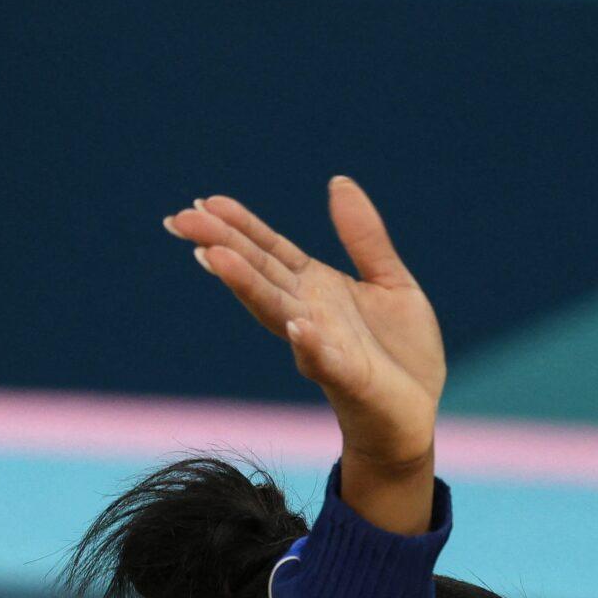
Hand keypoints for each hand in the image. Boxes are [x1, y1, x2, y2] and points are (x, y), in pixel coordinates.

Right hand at [166, 179, 443, 523]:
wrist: (415, 415)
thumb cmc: (400, 352)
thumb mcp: (391, 281)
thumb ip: (364, 237)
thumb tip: (338, 182)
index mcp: (317, 288)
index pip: (270, 250)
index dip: (240, 226)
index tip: (204, 202)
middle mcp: (308, 313)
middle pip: (259, 274)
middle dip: (223, 246)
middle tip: (182, 220)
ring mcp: (323, 346)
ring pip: (277, 311)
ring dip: (246, 285)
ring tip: (214, 257)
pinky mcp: (349, 378)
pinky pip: (325, 361)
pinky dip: (309, 344)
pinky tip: (297, 326)